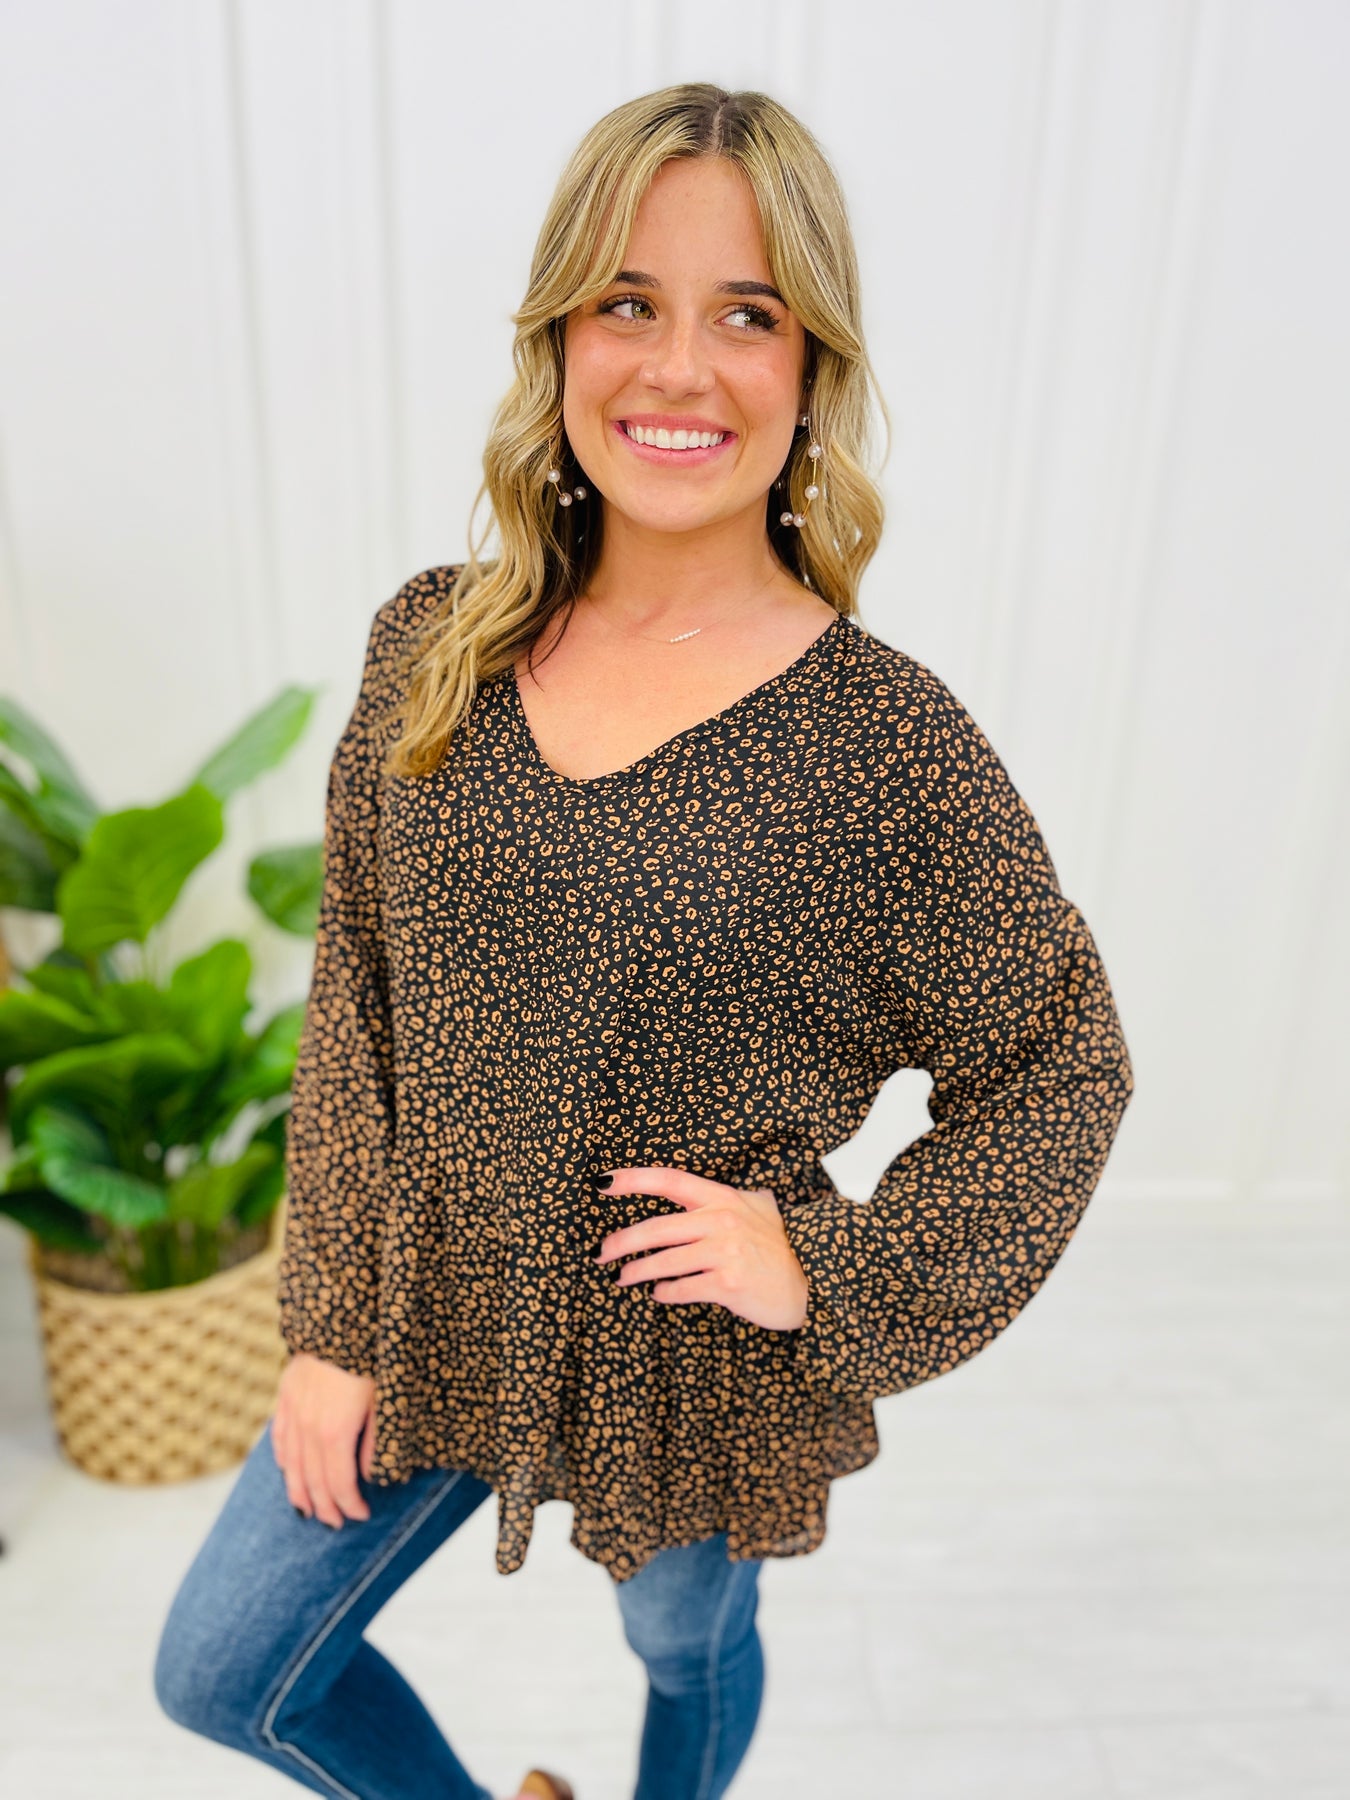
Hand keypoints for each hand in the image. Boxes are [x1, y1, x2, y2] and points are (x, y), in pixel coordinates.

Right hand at [270, 1351, 375, 1528]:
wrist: (341, 1315)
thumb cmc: (372, 1358)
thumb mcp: (385, 1401)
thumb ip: (375, 1442)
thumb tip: (367, 1476)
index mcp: (336, 1432)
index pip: (339, 1483)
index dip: (349, 1504)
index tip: (360, 1515)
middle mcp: (309, 1427)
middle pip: (313, 1480)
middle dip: (325, 1506)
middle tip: (335, 1523)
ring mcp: (294, 1411)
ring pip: (291, 1464)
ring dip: (299, 1491)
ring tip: (307, 1510)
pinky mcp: (286, 1394)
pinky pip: (280, 1435)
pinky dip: (284, 1458)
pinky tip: (288, 1470)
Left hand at [594, 1166, 810, 1331]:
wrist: (812, 1282)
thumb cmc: (781, 1246)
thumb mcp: (759, 1209)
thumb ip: (729, 1199)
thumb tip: (701, 1194)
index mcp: (723, 1198)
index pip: (669, 1180)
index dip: (632, 1179)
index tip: (602, 1183)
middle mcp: (722, 1221)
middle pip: (654, 1228)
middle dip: (619, 1242)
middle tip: (600, 1254)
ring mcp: (725, 1253)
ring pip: (663, 1261)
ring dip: (636, 1272)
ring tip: (623, 1278)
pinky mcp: (728, 1285)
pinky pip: (682, 1288)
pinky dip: (665, 1292)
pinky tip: (659, 1294)